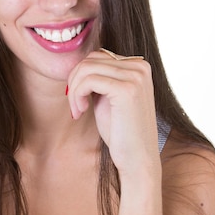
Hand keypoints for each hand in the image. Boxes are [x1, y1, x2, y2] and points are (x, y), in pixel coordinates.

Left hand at [66, 48, 159, 177]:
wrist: (136, 159)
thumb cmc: (121, 132)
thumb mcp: (108, 97)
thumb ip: (100, 77)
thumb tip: (80, 63)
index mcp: (138, 65)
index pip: (97, 56)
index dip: (81, 76)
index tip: (79, 100)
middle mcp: (140, 66)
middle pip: (90, 59)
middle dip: (74, 82)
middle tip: (75, 107)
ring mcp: (135, 76)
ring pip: (86, 69)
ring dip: (74, 91)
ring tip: (77, 110)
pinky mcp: (127, 89)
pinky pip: (88, 80)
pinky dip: (77, 95)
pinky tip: (80, 112)